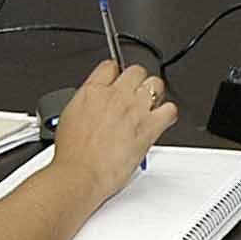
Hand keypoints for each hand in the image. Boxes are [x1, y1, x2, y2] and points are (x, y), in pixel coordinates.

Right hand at [48, 60, 176, 198]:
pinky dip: (168, 114)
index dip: (116, 73)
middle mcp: (115, 95)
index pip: (110, 66)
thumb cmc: (72, 154)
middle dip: (138, 82)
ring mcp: (134, 109)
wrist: (81, 173)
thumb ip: (87, 104)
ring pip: (156, 84)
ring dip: (155, 94)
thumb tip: (93, 105)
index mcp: (92, 91)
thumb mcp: (70, 117)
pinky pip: (170, 110)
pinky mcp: (149, 126)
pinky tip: (161, 121)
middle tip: (136, 96)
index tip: (118, 81)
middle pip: (137, 71)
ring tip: (150, 106)